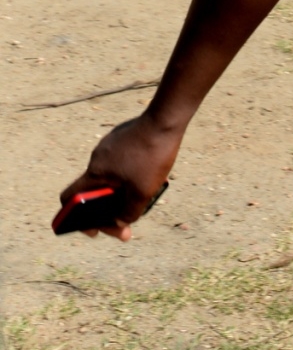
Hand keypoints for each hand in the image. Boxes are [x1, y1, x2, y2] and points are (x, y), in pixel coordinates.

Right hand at [58, 115, 181, 240]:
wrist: (166, 120)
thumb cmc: (152, 154)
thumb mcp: (143, 191)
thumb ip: (128, 213)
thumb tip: (121, 223)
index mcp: (95, 172)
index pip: (69, 198)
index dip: (74, 218)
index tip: (93, 229)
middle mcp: (97, 158)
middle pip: (94, 190)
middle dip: (110, 209)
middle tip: (128, 220)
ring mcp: (110, 145)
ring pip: (111, 176)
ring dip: (122, 190)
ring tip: (144, 195)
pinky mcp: (123, 138)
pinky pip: (121, 162)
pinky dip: (131, 173)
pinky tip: (150, 175)